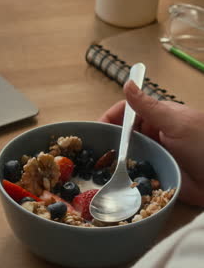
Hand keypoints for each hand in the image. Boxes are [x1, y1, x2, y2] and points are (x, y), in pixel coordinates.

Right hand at [99, 80, 203, 206]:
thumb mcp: (176, 122)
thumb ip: (149, 106)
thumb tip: (127, 83)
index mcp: (158, 118)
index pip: (127, 112)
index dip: (110, 119)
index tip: (95, 129)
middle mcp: (154, 136)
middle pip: (123, 135)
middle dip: (107, 141)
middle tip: (89, 154)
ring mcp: (154, 156)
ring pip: (127, 156)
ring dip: (113, 162)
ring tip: (95, 171)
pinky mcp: (156, 176)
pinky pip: (135, 176)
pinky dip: (124, 179)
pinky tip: (111, 184)